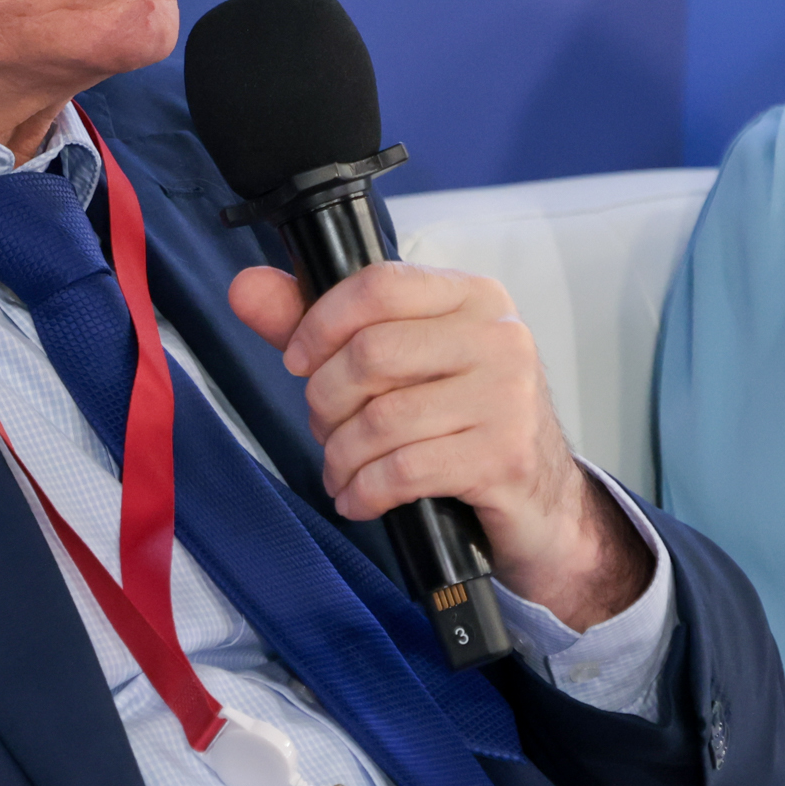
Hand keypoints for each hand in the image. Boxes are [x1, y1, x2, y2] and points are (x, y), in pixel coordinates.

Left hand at [228, 260, 652, 629]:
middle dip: (326, 403)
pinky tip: (360, 499)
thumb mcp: (399, 364)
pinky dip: (365, 492)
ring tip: (341, 472)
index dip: (319, 324)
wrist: (540, 500)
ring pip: (381, 420)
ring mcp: (507, 398)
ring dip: (341, 458)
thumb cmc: (460, 421)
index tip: (298, 361)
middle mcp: (498, 338)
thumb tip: (244, 288)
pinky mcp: (503, 457)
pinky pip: (403, 471)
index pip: (377, 286)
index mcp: (471, 298)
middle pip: (371, 355)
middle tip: (327, 430)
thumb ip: (319, 325)